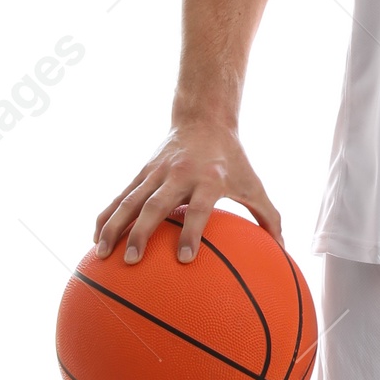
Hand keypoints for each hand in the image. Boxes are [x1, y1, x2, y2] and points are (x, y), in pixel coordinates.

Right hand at [94, 120, 281, 263]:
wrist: (204, 119)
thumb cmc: (233, 159)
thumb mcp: (254, 184)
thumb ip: (268, 216)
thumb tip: (284, 250)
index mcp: (208, 179)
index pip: (199, 208)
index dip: (191, 231)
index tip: (185, 259)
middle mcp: (178, 174)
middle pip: (156, 205)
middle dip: (143, 233)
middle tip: (133, 261)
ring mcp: (156, 172)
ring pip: (129, 200)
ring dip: (114, 226)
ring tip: (102, 253)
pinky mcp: (141, 172)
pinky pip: (120, 196)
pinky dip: (106, 216)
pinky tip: (95, 239)